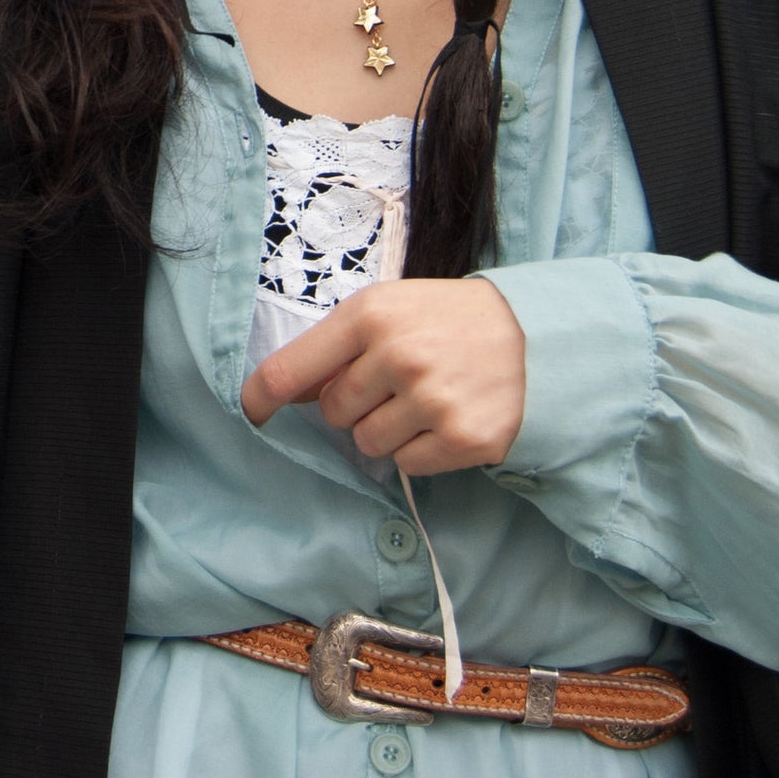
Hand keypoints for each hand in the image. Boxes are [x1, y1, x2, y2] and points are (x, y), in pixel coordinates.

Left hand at [240, 278, 526, 476]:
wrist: (528, 336)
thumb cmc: (441, 321)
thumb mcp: (384, 311)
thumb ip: (333, 349)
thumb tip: (278, 392)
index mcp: (369, 315)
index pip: (290, 368)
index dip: (260, 396)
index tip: (250, 413)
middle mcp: (398, 355)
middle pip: (333, 413)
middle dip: (353, 405)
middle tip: (391, 382)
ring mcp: (431, 399)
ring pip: (368, 445)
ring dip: (387, 430)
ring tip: (421, 399)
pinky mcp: (463, 438)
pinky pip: (407, 466)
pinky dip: (420, 450)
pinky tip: (444, 419)